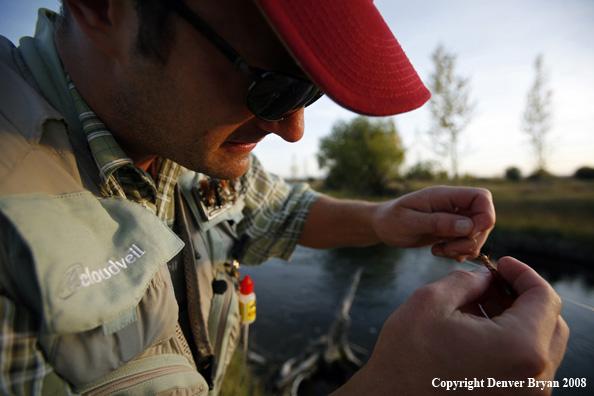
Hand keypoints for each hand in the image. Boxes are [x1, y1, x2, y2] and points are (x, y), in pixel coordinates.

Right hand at [334, 257, 568, 394]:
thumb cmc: (407, 357)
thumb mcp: (431, 301)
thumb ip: (467, 280)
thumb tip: (486, 276)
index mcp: (519, 348)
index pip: (545, 298)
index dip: (523, 273)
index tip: (499, 263)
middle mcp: (533, 377)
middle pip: (550, 322)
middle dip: (522, 295)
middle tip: (491, 280)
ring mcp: (525, 395)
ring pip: (538, 344)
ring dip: (515, 317)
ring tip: (478, 303)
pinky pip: (524, 364)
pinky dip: (509, 340)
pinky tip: (478, 328)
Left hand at [372, 185, 494, 260]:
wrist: (381, 225)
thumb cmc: (391, 220)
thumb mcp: (410, 222)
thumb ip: (438, 223)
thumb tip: (468, 226)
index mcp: (444, 195)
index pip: (482, 197)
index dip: (485, 217)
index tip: (468, 235)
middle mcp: (452, 204)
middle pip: (483, 219)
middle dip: (472, 240)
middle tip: (448, 250)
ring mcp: (453, 217)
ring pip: (477, 233)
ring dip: (463, 248)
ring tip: (439, 251)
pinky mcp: (450, 229)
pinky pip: (467, 241)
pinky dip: (458, 251)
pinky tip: (439, 252)